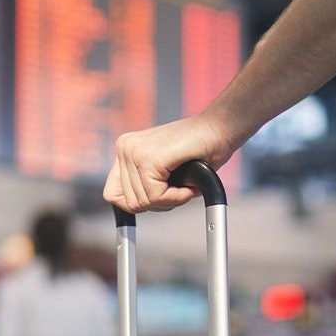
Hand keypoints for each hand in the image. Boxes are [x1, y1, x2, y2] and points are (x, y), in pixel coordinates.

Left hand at [105, 112, 240, 212]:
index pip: (113, 195)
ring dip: (170, 201)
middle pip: (129, 202)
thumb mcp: (162, 170)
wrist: (222, 127)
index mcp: (125, 149)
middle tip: (180, 191)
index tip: (159, 198)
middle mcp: (125, 148)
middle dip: (158, 204)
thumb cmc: (200, 148)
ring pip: (143, 202)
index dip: (137, 204)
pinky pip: (156, 197)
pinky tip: (189, 187)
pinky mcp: (149, 158)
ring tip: (186, 185)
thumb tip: (130, 208)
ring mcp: (134, 152)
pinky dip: (176, 198)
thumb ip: (144, 184)